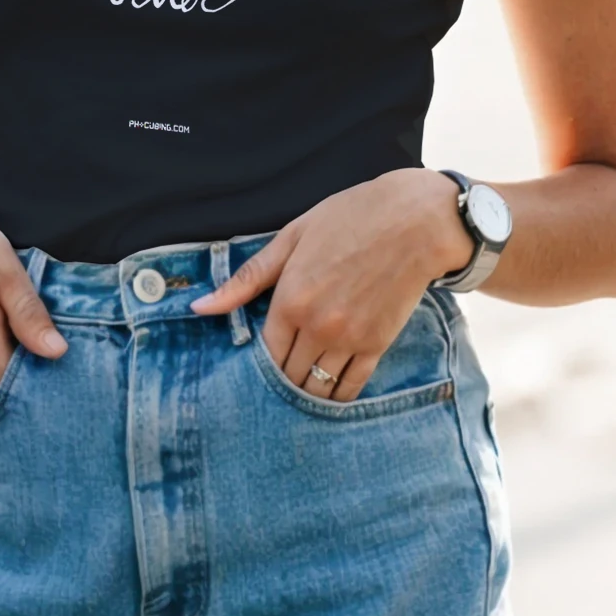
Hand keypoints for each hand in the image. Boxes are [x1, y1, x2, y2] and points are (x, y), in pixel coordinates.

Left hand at [188, 169, 473, 400]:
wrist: (414, 221)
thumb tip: (200, 307)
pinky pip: (350, 387)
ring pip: (316, 388)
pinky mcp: (377, 345)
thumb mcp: (293, 237)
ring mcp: (349, 340)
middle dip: (280, 380)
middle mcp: (317, 326)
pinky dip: (336, 396)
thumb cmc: (350, 219)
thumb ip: (247, 278)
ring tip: (300, 387)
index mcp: (290, 299)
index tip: (259, 359)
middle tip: (278, 377)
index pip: (263, 352)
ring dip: (305, 391)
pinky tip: (329, 393)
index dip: (259, 360)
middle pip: (287, 376)